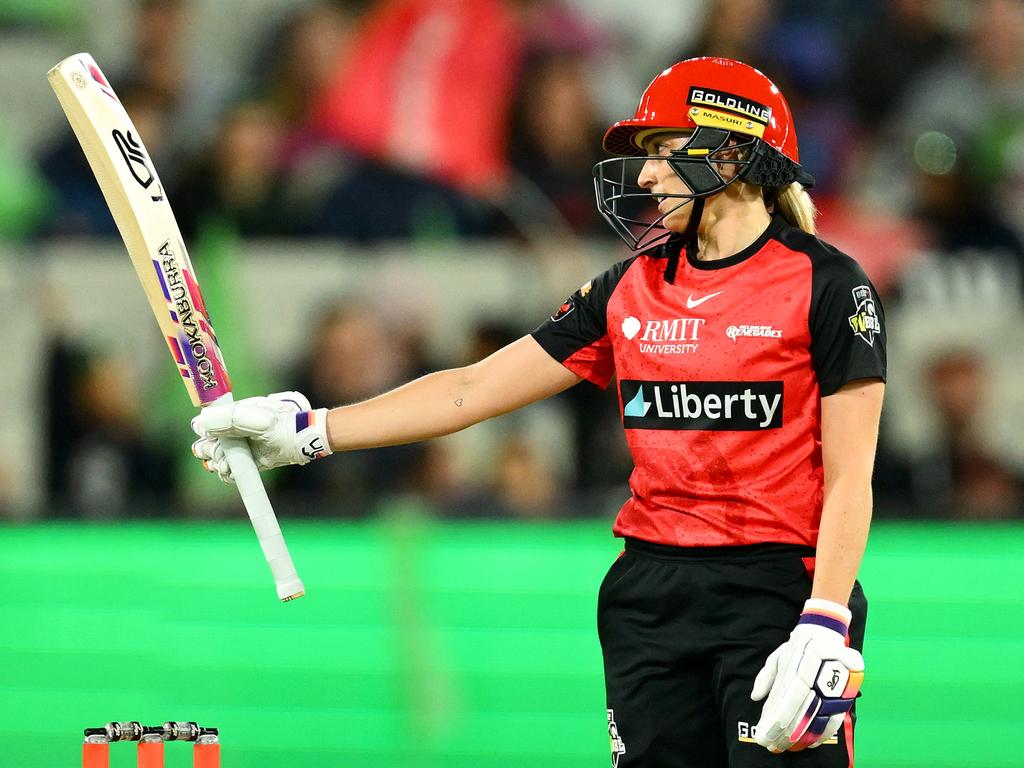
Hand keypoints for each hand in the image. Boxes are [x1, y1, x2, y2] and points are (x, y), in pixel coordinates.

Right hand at [191, 391, 331, 482]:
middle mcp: (233, 431)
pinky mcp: (248, 461)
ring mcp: (240, 447)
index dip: (204, 432)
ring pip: (215, 458)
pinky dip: (227, 474)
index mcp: (232, 414)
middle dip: (209, 451)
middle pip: (206, 443)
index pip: (205, 423)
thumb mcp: (256, 419)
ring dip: (217, 463)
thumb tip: (201, 423)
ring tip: (227, 465)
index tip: (211, 438)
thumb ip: (229, 419)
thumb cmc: (280, 424)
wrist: (301, 440)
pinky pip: (229, 470)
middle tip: (221, 455)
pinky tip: (232, 472)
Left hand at [750, 598, 862, 752]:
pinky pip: (836, 717)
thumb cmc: (799, 646)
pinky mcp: (847, 692)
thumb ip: (766, 676)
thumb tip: (756, 697)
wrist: (827, 631)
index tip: (764, 735)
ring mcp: (837, 684)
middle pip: (804, 710)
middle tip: (773, 746)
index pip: (790, 698)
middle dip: (787, 732)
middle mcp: (821, 674)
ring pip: (820, 717)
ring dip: (804, 736)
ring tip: (788, 748)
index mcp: (803, 663)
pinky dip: (823, 732)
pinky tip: (810, 744)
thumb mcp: (778, 655)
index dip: (778, 720)